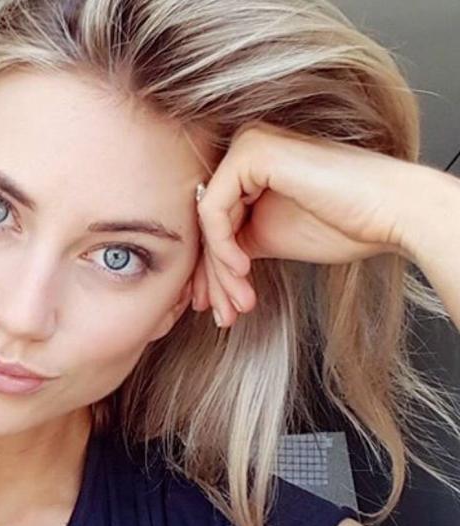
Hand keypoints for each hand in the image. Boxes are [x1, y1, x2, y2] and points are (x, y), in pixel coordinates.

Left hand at [191, 120, 416, 327]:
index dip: (211, 272)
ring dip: (221, 273)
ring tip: (238, 303)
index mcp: (249, 166)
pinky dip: (222, 247)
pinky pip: (214, 211)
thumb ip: (234, 245)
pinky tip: (243, 270)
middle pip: (208, 225)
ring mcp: (247, 145)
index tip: (215, 307)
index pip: (214, 225)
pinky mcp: (252, 152)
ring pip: (208, 223)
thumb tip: (200, 276)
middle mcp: (245, 148)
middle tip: (224, 315)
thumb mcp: (269, 239)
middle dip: (214, 279)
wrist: (390, 215)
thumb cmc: (343, 225)